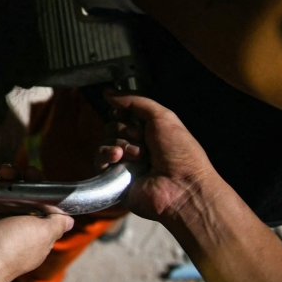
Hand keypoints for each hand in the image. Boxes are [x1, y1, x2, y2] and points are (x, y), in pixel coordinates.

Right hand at [0, 161, 72, 281]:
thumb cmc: (6, 252)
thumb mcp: (42, 234)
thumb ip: (56, 223)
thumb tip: (69, 219)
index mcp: (29, 227)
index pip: (35, 199)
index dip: (33, 182)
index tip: (29, 172)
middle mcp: (8, 222)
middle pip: (12, 188)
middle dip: (10, 174)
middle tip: (6, 171)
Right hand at [96, 91, 216, 221]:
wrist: (183, 189)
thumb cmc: (180, 153)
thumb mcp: (162, 117)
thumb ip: (135, 101)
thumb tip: (108, 93)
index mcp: (150, 132)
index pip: (123, 115)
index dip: (122, 111)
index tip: (126, 114)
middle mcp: (137, 147)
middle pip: (112, 126)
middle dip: (123, 129)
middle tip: (140, 137)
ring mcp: (125, 163)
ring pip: (105, 141)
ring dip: (120, 142)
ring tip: (137, 154)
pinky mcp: (115, 178)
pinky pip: (98, 159)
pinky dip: (106, 154)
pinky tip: (119, 157)